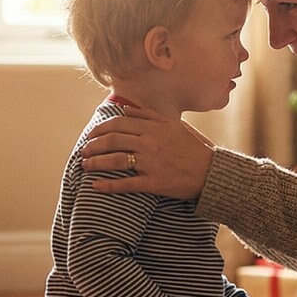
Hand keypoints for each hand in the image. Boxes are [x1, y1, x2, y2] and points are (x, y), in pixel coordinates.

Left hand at [80, 106, 214, 199]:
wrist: (212, 172)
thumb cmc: (194, 148)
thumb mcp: (175, 125)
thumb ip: (150, 116)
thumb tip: (126, 110)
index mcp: (155, 127)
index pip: (119, 123)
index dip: (101, 128)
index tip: (91, 134)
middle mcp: (151, 142)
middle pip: (113, 140)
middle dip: (93, 145)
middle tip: (84, 150)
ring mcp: (152, 163)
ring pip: (116, 160)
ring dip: (96, 162)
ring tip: (85, 165)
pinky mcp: (154, 182)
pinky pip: (126, 184)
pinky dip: (108, 186)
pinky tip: (96, 186)